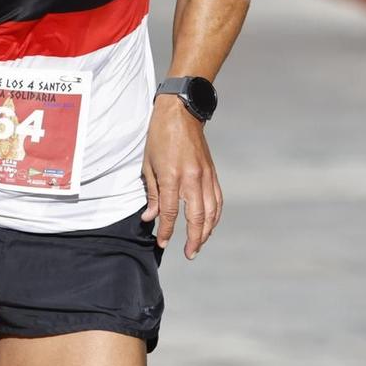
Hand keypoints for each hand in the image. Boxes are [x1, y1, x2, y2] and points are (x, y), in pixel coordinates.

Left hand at [141, 95, 221, 258]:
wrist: (181, 112)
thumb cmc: (159, 136)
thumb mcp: (148, 163)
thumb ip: (151, 192)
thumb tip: (150, 217)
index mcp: (172, 176)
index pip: (170, 212)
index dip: (166, 231)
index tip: (162, 242)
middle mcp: (192, 178)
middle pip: (196, 217)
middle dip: (193, 239)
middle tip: (189, 253)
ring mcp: (205, 176)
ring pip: (211, 212)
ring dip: (206, 232)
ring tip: (198, 245)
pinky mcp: (212, 173)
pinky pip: (218, 200)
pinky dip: (215, 216)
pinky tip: (210, 225)